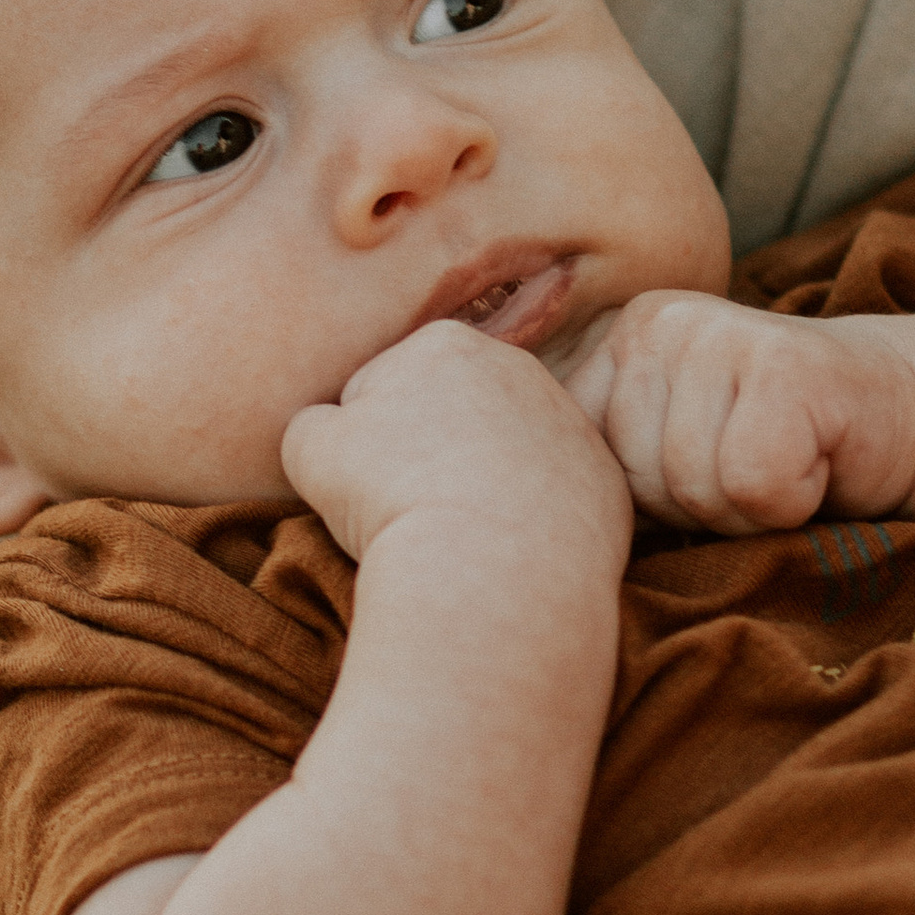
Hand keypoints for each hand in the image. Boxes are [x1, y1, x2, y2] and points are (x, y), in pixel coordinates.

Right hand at [281, 319, 629, 578]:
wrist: (490, 571)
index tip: (373, 482)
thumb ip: (313, 422)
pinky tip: (510, 547)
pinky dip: (532, 517)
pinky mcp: (604, 479)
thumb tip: (330, 427)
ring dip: (484, 482)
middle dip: (432, 452)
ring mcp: (570, 422)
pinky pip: (553, 495)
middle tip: (416, 508)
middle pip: (453, 413)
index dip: (365, 443)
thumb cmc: (391, 502)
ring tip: (462, 531)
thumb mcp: (311, 450)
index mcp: (445, 343)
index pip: (383, 388)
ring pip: (506, 453)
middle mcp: (520, 367)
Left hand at [555, 294, 914, 532]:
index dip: (642, 503)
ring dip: (747, 508)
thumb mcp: (669, 454)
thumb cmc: (772, 453)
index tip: (700, 471)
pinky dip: (790, 501)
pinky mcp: (779, 364)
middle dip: (696, 508)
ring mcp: (716, 334)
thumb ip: (602, 468)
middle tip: (751, 467)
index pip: (578, 464)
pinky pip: (750, 484)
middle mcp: (655, 323)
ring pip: (692, 486)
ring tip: (783, 462)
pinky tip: (814, 462)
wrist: (893, 418)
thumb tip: (518, 521)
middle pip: (635, 482)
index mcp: (615, 343)